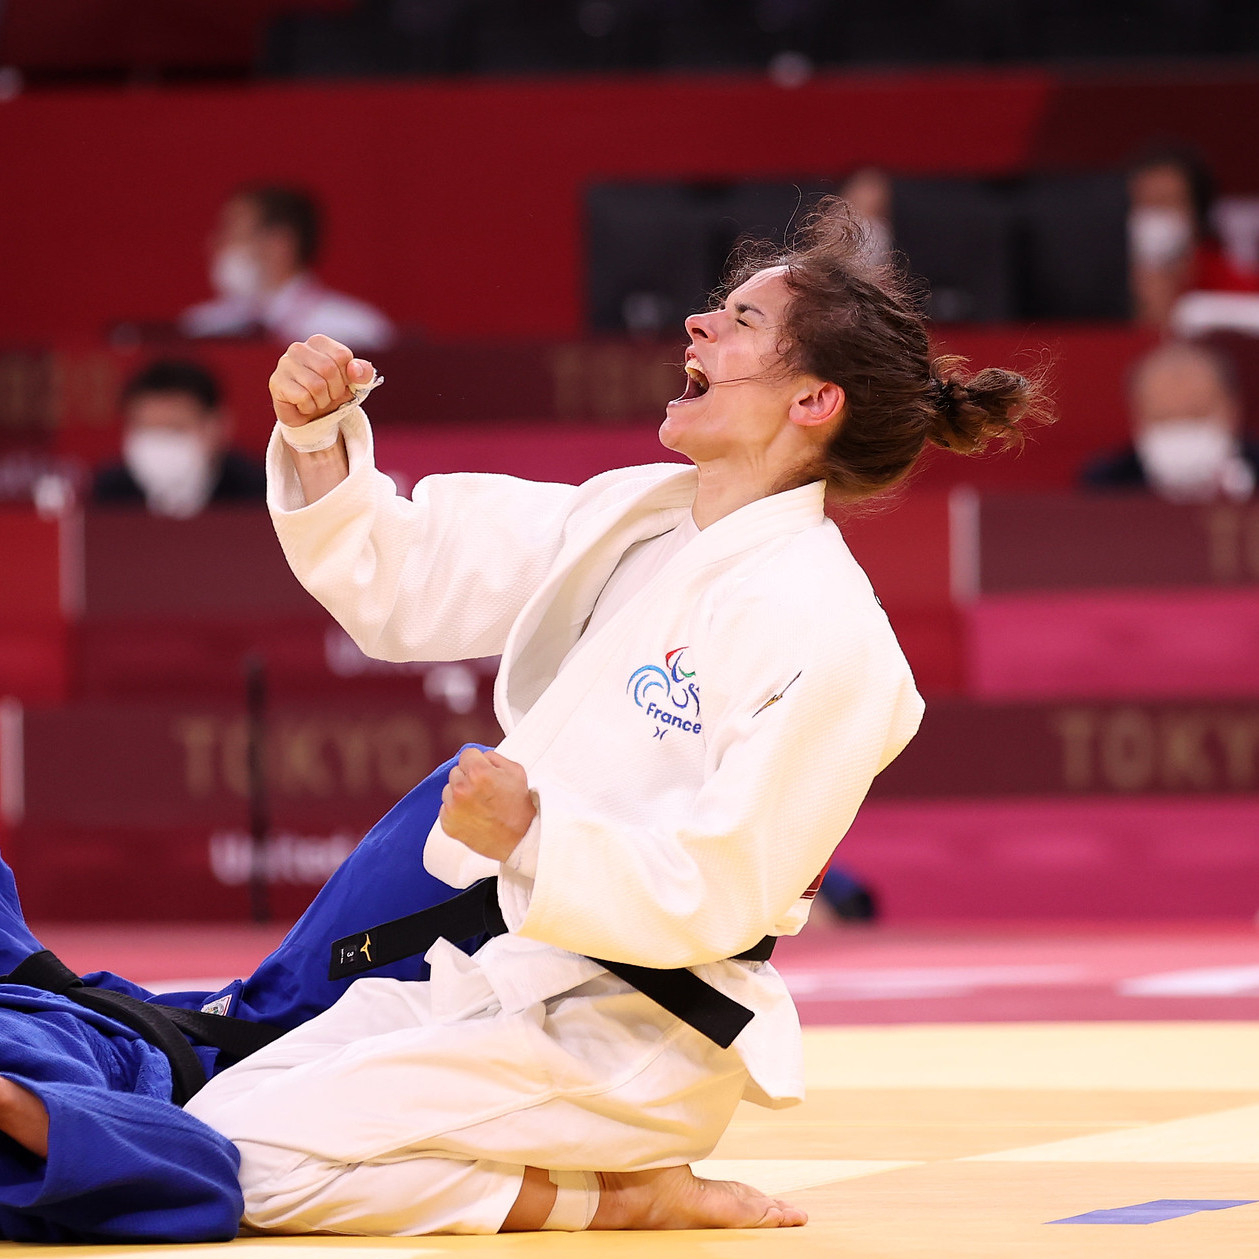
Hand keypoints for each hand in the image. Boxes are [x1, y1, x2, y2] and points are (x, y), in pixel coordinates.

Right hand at [269, 334, 374, 427]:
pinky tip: (302, 404)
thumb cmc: (330, 393)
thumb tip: (355, 369)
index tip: (338, 383)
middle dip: (334, 391)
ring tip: (315, 400)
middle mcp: (299, 348)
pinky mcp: (276, 382)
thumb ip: (362, 373)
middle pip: (328, 370)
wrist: (309, 417)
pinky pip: (303, 397)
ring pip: (316, 386)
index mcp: (318, 342)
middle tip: (327, 395)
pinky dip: (308, 407)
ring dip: (321, 401)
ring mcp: (284, 363)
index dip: (346, 377)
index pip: (342, 356)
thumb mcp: (353, 383)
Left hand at [439, 748, 536, 862]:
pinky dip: (457, 811)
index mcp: (478, 772)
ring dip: (460, 794)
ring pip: (448, 790)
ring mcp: (453, 807)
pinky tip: (473, 815)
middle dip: (468, 778)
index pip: (466, 754)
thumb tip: (479, 756)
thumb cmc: (519, 806)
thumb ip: (493, 757)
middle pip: (456, 771)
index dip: (478, 762)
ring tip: (479, 805)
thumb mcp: (515, 771)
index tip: (484, 772)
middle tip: (484, 791)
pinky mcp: (448, 823)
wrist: (520, 838)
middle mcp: (461, 788)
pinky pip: (446, 808)